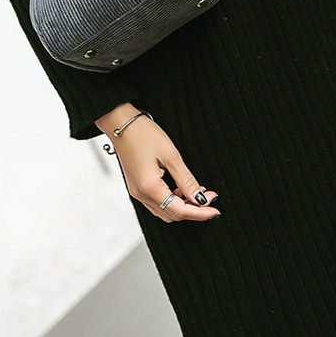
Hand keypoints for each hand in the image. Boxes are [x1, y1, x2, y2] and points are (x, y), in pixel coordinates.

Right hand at [98, 108, 220, 223]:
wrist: (120, 122)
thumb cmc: (142, 133)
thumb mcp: (171, 155)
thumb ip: (186, 179)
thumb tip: (199, 198)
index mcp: (149, 187)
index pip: (179, 211)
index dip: (200, 212)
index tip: (215, 210)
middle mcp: (141, 194)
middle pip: (172, 214)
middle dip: (193, 210)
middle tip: (209, 196)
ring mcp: (137, 191)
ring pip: (164, 210)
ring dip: (182, 205)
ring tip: (197, 191)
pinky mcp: (136, 186)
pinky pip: (157, 201)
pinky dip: (171, 199)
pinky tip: (180, 187)